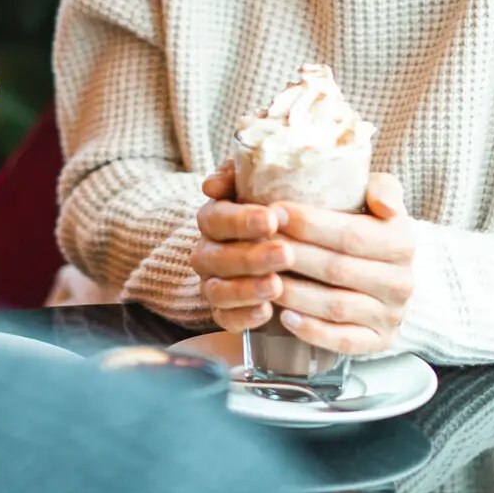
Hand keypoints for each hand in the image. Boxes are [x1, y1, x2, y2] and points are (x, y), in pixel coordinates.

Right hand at [191, 160, 293, 332]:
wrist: (268, 248)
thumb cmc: (269, 211)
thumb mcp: (257, 185)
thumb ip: (239, 172)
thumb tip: (212, 184)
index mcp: (214, 218)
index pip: (217, 218)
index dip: (241, 220)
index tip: (271, 218)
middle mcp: (207, 252)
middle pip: (219, 256)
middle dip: (252, 256)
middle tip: (286, 253)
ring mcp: (212, 284)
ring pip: (219, 290)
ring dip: (247, 289)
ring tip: (277, 285)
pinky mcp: (223, 312)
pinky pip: (225, 319)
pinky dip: (244, 317)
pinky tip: (266, 312)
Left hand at [270, 173, 415, 354]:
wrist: (391, 272)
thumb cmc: (371, 226)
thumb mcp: (380, 197)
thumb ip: (382, 189)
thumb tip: (385, 205)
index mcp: (403, 242)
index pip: (352, 235)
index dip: (310, 224)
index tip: (274, 212)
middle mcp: (401, 282)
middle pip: (337, 269)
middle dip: (293, 255)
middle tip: (257, 243)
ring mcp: (390, 315)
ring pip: (335, 306)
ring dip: (294, 293)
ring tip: (262, 278)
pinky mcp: (379, 341)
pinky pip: (343, 340)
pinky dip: (312, 331)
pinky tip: (284, 316)